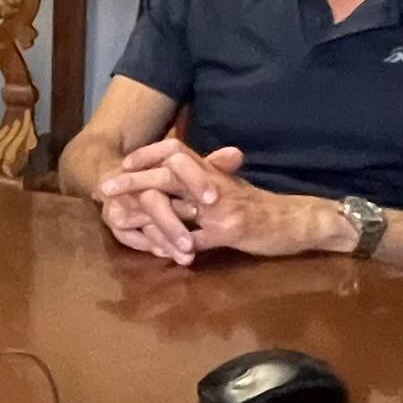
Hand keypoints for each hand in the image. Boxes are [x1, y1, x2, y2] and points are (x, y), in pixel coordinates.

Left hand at [93, 139, 317, 262]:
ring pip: (176, 205)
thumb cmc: (260, 206)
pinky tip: (155, 252)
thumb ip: (202, 179)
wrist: (297, 221)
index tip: (123, 164)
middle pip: (168, 174)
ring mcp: (222, 208)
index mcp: (213, 171)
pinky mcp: (231, 232)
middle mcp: (215, 184)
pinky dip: (174, 246)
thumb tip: (171, 172)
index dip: (147, 155)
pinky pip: (195, 238)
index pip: (175, 150)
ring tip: (119, 219)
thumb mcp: (229, 187)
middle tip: (105, 188)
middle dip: (134, 181)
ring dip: (145, 214)